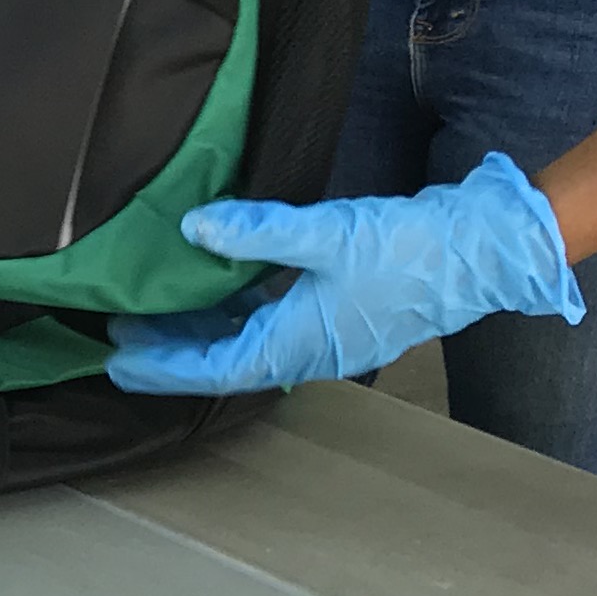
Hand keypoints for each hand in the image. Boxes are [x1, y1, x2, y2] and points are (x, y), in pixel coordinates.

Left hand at [103, 152, 582, 398]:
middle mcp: (309, 351)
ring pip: (248, 343)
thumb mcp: (326, 232)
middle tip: (118, 333)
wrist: (481, 251)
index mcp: (299, 343)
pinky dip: (236, 315)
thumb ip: (257, 231)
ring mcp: (327, 338)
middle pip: (224, 362)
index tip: (116, 359)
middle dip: (171, 351)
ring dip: (202, 332)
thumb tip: (194, 228)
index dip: (162, 366)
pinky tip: (216, 292)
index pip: (214, 368)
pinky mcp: (341, 318)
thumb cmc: (410, 246)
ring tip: (155, 311)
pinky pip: (272, 326)